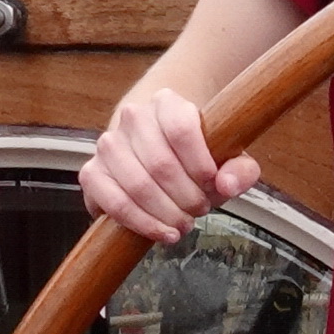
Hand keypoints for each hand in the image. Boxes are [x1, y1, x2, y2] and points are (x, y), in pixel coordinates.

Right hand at [79, 87, 255, 247]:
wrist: (159, 153)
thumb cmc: (197, 157)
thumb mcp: (228, 158)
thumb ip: (240, 169)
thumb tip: (226, 185)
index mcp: (167, 103)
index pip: (181, 129)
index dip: (200, 164)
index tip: (213, 185)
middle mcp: (133, 117)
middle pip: (161, 164)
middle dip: (186, 197)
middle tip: (200, 210)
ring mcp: (108, 144)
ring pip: (137, 185)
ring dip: (166, 213)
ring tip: (183, 223)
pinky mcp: (92, 172)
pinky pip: (113, 202)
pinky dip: (141, 222)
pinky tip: (162, 231)